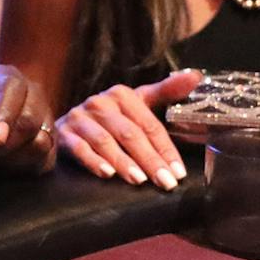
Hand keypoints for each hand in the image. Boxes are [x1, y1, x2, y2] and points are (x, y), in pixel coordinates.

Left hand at [0, 64, 52, 174]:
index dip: (4, 114)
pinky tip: (1, 169)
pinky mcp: (49, 148)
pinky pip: (45, 163)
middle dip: (2, 145)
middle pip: (29, 121)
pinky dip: (22, 171)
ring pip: (41, 143)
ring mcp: (44, 122)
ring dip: (10, 160)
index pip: (12, 89)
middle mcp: (32, 96)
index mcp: (5, 78)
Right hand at [54, 69, 200, 190]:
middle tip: (165, 182)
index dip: (166, 149)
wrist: (68, 128)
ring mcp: (79, 118)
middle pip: (130, 133)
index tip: (178, 172)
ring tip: (139, 180)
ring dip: (124, 162)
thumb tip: (196, 77)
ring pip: (105, 141)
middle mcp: (100, 103)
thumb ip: (166, 92)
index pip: (149, 124)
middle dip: (150, 160)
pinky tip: (107, 174)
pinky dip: (93, 161)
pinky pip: (79, 149)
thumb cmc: (110, 119)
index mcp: (122, 95)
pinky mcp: (63, 134)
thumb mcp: (137, 104)